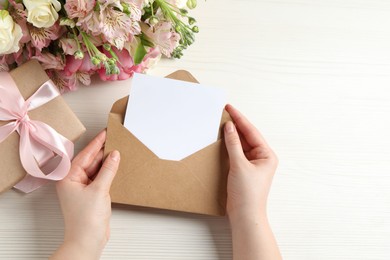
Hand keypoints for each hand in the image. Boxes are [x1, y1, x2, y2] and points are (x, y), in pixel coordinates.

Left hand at [51, 130, 119, 259]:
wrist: (88, 240)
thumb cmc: (85, 220)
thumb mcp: (99, 190)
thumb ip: (108, 170)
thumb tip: (114, 155)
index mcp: (68, 177)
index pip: (85, 155)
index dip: (96, 143)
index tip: (106, 133)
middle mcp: (73, 181)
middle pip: (90, 161)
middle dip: (102, 151)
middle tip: (115, 139)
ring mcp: (82, 188)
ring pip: (96, 169)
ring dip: (106, 162)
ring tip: (118, 150)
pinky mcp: (90, 195)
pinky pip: (99, 178)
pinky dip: (107, 172)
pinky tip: (115, 166)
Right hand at [224, 104, 277, 220]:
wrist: (245, 215)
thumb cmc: (248, 194)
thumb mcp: (239, 165)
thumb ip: (233, 144)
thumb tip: (229, 127)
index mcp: (267, 155)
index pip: (251, 132)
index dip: (240, 119)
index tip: (229, 108)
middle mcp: (262, 158)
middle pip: (247, 136)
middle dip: (236, 125)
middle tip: (224, 112)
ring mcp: (253, 164)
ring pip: (241, 144)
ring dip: (232, 134)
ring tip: (222, 122)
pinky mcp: (244, 170)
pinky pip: (237, 152)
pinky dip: (230, 145)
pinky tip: (223, 139)